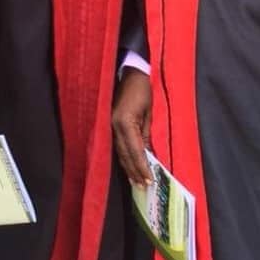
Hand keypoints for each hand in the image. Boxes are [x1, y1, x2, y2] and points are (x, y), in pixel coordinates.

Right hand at [112, 68, 152, 186]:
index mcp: (125, 122)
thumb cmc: (142, 90)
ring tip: (136, 182)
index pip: (135, 150)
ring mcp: (110, 126)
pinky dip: (124, 157)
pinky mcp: (109, 125)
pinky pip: (117, 145)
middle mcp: (114, 127)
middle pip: (125, 155)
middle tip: (143, 187)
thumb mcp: (148, 112)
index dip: (142, 167)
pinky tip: (128, 166)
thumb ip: (146, 134)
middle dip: (134, 171)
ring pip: (120, 152)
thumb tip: (149, 155)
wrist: (129, 73)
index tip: (149, 180)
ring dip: (128, 168)